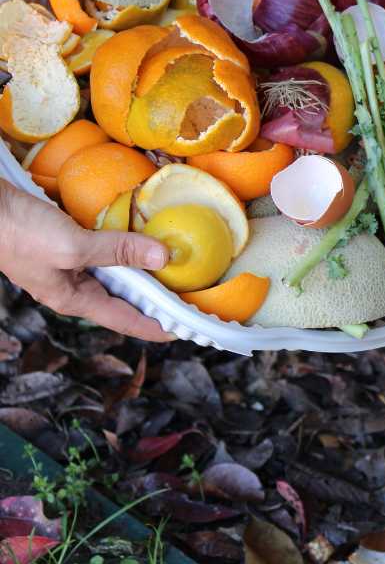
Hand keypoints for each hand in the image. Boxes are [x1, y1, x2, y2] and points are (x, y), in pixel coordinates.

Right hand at [0, 183, 173, 342]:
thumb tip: (164, 256)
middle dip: (154, 299)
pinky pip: (102, 250)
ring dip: (142, 270)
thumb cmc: (17, 233)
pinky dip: (124, 247)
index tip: (184, 330)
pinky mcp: (62, 242)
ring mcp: (65, 265)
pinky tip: (139, 237)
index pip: (125, 321)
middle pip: (123, 298)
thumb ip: (118, 250)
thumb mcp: (73, 246)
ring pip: (114, 273)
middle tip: (188, 296)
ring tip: (173, 268)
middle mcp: (72, 286)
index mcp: (73, 299)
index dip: (155, 326)